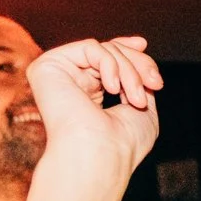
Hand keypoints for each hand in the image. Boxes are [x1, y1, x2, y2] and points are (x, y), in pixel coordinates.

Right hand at [18, 37, 162, 200]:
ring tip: (137, 97)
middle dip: (138, 64)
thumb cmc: (123, 144)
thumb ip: (138, 81)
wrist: (101, 155)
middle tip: (155, 84)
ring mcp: (55, 75)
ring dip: (129, 70)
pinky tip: (113, 87)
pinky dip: (110, 64)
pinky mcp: (46, 68)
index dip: (124, 48)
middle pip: (108, 51)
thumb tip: (139, 55)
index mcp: (86, 94)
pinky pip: (90, 47)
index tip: (143, 45)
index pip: (103, 60)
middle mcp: (68, 83)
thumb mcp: (142, 109)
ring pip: (103, 49)